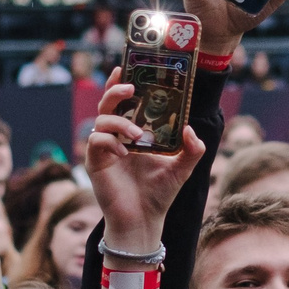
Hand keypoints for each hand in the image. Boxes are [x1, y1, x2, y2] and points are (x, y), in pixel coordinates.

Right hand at [83, 72, 205, 252]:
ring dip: (120, 123)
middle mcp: (117, 138)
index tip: (126, 68)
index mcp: (134, 133)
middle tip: (129, 88)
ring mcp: (104, 149)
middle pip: (107, 105)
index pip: (124, 103)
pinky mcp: (95, 163)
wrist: (144, 221)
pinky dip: (109, 142)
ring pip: (102, 121)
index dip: (121, 84)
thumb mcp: (183, 169)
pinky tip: (124, 153)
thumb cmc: (160, 194)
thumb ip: (192, 150)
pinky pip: (96, 142)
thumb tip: (191, 130)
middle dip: (114, 92)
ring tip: (138, 136)